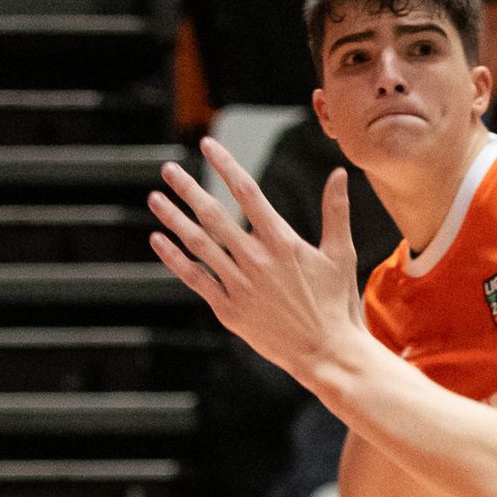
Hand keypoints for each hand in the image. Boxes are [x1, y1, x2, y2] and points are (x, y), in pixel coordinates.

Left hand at [148, 136, 363, 377]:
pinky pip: (194, 278)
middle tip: (168, 168)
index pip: (247, 191)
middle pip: (213, 215)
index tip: (208, 144)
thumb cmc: (337, 302)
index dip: (225, 164)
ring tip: (155, 198)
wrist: (325, 352)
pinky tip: (159, 240)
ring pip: (198, 244)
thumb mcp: (341, 253)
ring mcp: (238, 284)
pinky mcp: (227, 309)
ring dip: (173, 219)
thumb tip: (339, 173)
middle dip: (188, 188)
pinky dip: (174, 258)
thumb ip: (336, 211)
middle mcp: (255, 259)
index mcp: (282, 241)